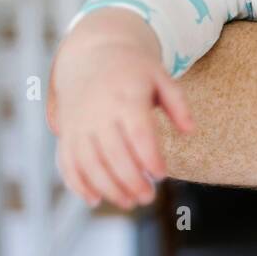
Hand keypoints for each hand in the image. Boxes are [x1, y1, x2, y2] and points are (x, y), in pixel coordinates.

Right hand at [49, 11, 192, 208]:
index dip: (149, 157)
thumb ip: (178, 103)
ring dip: (107, 188)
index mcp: (126, 97)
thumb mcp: (161, 77)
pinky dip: (77, 184)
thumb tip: (190, 131)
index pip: (137, 133)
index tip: (162, 175)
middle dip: (130, 180)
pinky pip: (67, 162)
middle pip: (112, 153)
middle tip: (148, 197)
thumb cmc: (134, 70)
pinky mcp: (66, 132)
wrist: (92, 53)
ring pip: (88, 163)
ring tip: (130, 202)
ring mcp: (79, 123)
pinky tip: (95, 199)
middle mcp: (99, 112)